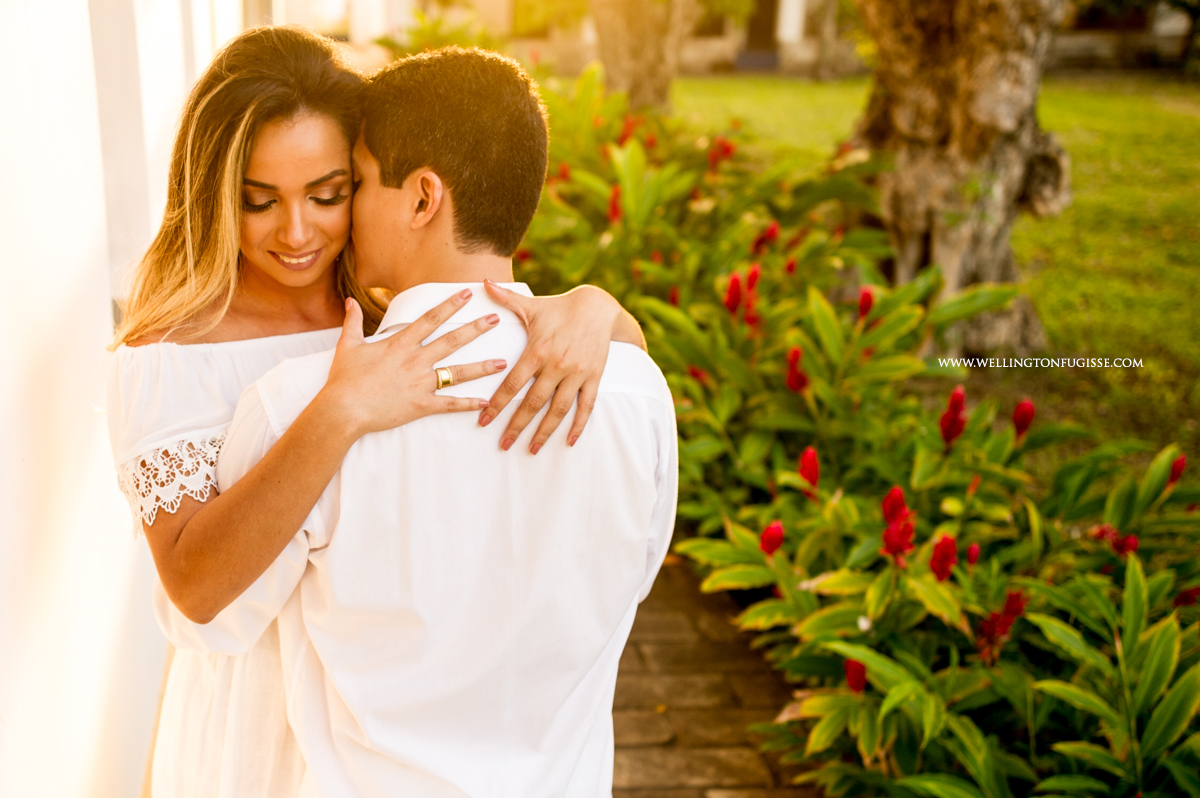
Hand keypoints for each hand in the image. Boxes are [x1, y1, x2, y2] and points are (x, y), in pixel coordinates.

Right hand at [322, 290, 506, 437]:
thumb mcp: (347, 346)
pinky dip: (467, 404)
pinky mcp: (421, 405)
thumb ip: (352, 321)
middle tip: (495, 319)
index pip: (430, 319)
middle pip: (451, 341)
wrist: (343, 409)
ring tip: (503, 362)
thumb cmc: (344, 379)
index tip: (467, 293)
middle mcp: (415, 360)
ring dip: (481, 367)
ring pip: (457, 373)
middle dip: (475, 329)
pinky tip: (485, 402)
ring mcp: (420, 383)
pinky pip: (449, 404)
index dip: (450, 304)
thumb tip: (349, 300)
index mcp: (400, 344)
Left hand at [479, 281, 639, 453]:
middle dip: (517, 426)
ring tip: (533, 449)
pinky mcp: (594, 377)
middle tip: (504, 445)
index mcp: (537, 350)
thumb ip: (504, 298)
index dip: (497, 405)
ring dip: (545, 431)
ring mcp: (576, 373)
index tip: (483, 422)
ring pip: (559, 409)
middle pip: (533, 403)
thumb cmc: (559, 308)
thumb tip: (482, 283)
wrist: (598, 307)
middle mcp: (556, 365)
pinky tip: (569, 441)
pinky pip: (586, 406)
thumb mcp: (531, 305)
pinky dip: (579, 425)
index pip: (512, 384)